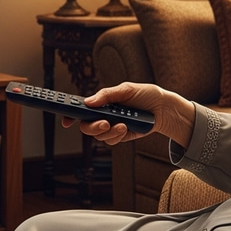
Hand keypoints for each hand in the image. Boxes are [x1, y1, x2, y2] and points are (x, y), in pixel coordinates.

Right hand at [63, 82, 195, 148]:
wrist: (164, 108)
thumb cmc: (145, 95)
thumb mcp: (126, 89)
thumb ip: (107, 95)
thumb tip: (88, 102)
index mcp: (101, 102)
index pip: (81, 109)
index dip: (70, 115)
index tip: (66, 120)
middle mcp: (103, 115)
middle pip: (85, 126)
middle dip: (92, 127)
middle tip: (103, 123)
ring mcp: (111, 127)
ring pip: (98, 136)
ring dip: (108, 131)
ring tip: (122, 124)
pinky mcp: (120, 136)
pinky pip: (111, 141)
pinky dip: (117, 135)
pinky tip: (126, 128)